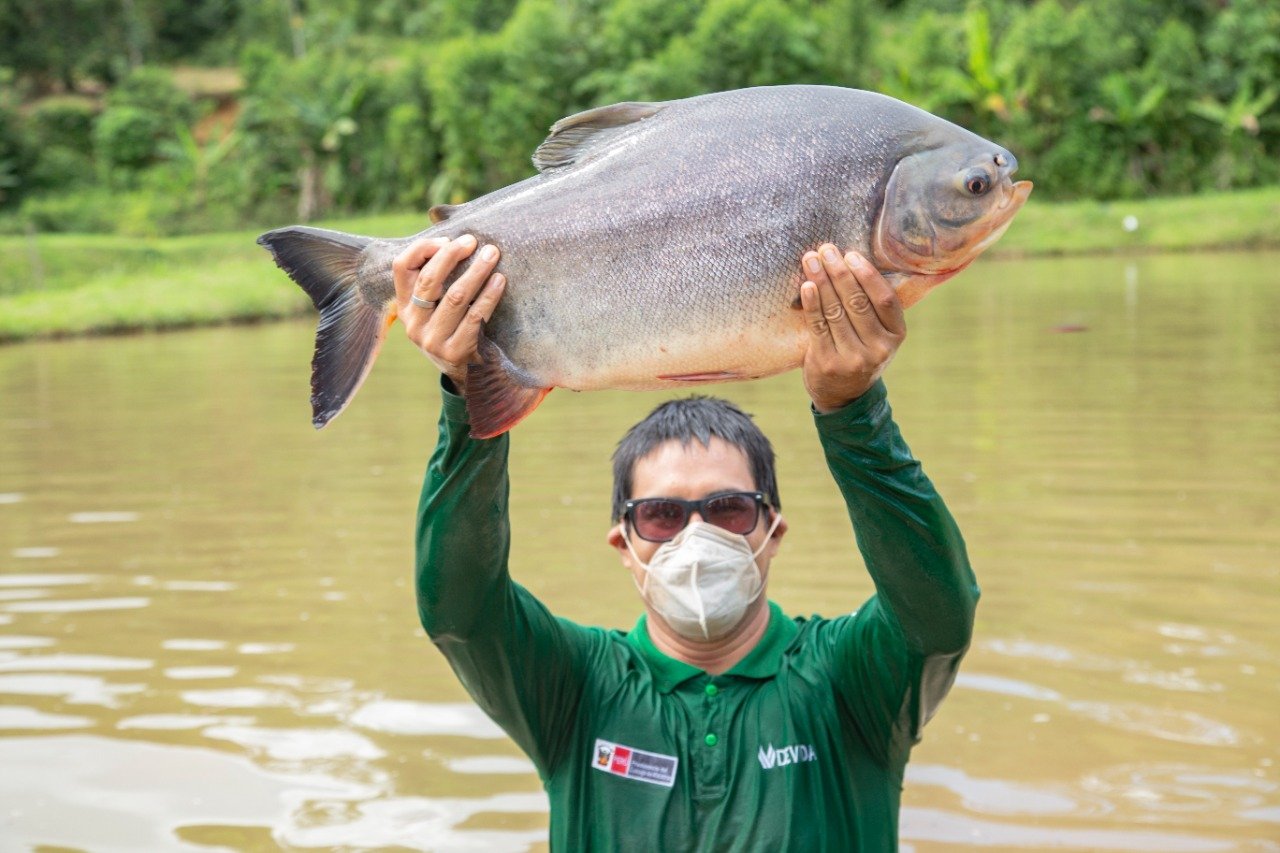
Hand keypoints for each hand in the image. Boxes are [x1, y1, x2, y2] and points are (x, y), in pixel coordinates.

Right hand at [392, 233, 504, 392]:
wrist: (465, 372)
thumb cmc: (453, 325)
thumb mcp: (437, 302)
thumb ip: (435, 268)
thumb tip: (438, 214)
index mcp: (403, 306)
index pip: (401, 267)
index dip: (423, 248)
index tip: (448, 238)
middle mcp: (412, 323)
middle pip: (430, 279)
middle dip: (453, 255)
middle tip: (474, 241)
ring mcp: (431, 340)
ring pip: (455, 296)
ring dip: (476, 272)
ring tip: (492, 255)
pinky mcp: (454, 352)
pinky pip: (474, 317)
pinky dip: (489, 296)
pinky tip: (500, 281)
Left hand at [799, 245, 905, 412]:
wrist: (844, 395)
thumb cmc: (860, 351)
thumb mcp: (877, 333)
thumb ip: (871, 306)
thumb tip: (848, 261)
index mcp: (896, 334)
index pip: (884, 299)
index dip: (866, 275)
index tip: (850, 255)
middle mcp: (879, 347)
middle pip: (857, 302)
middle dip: (839, 272)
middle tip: (826, 250)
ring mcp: (853, 357)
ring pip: (835, 312)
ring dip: (822, 282)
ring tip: (811, 260)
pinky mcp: (828, 362)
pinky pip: (818, 326)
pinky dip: (811, 304)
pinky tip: (807, 286)